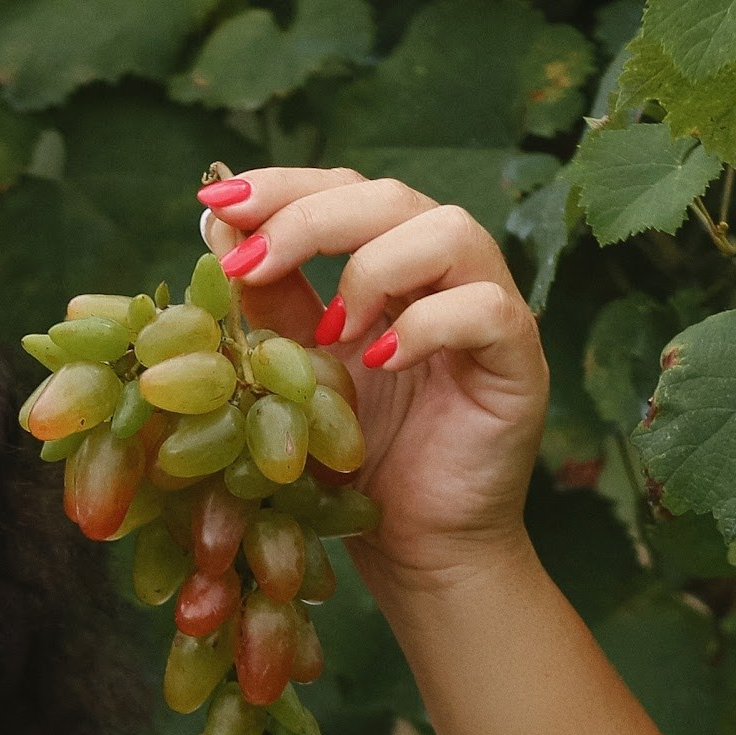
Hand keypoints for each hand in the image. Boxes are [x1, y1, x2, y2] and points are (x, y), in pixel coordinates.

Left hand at [198, 165, 546, 584]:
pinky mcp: (520, 359)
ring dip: (374, 268)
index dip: (284, 187)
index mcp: (392, 265)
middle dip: (311, 217)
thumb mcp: (295, 375)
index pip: (344, 192)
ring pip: (450, 233)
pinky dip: (427, 326)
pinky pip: (486, 309)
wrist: (417, 548)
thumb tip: (218, 223)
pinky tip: (379, 364)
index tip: (216, 199)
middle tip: (250, 259)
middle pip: (391, 198)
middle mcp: (445, 274)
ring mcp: (489, 311)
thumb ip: (268, 303)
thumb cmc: (361, 462)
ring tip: (331, 329)